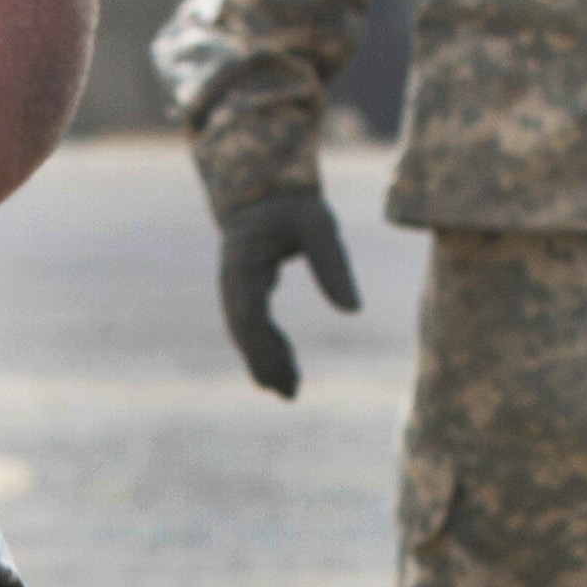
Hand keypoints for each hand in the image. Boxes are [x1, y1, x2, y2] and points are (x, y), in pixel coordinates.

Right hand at [216, 188, 360, 397]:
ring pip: (245, 335)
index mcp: (244, 263)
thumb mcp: (319, 225)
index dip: (263, 344)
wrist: (265, 193)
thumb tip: (354, 312)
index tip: (283, 369)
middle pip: (243, 331)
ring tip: (290, 392)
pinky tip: (287, 369)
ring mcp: (234, 289)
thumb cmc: (295, 206)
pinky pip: (252, 329)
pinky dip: (267, 350)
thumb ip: (334, 265)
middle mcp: (232, 281)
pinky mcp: (244, 294)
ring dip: (265, 363)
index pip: (249, 312)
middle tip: (290, 393)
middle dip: (264, 363)